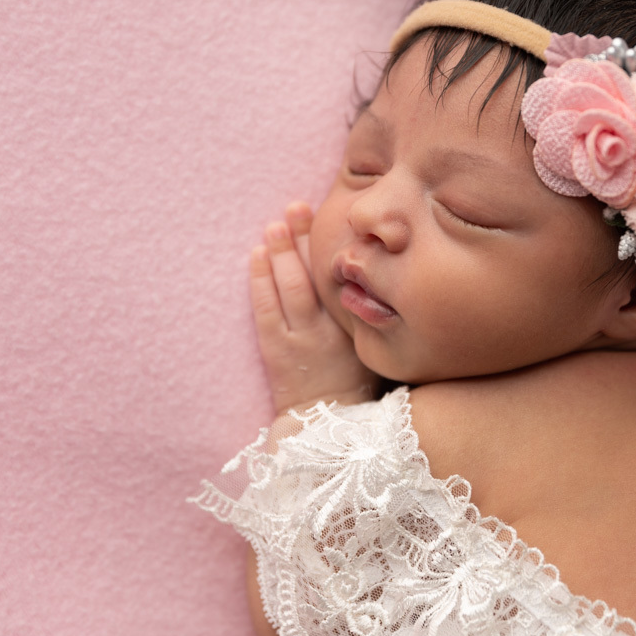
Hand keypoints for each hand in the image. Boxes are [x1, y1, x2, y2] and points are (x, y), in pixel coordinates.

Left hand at [249, 202, 378, 412]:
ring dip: (282, 252)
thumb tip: (377, 272)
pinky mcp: (276, 350)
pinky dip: (261, 279)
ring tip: (275, 225)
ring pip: (292, 287)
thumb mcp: (377, 347)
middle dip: (306, 239)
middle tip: (297, 207)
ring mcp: (301, 339)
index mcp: (361, 325)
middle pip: (318, 275)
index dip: (340, 247)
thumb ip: (376, 313)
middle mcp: (332, 329)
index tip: (339, 218)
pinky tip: (258, 255)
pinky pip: (266, 309)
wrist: (326, 428)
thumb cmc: (357, 386)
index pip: (350, 278)